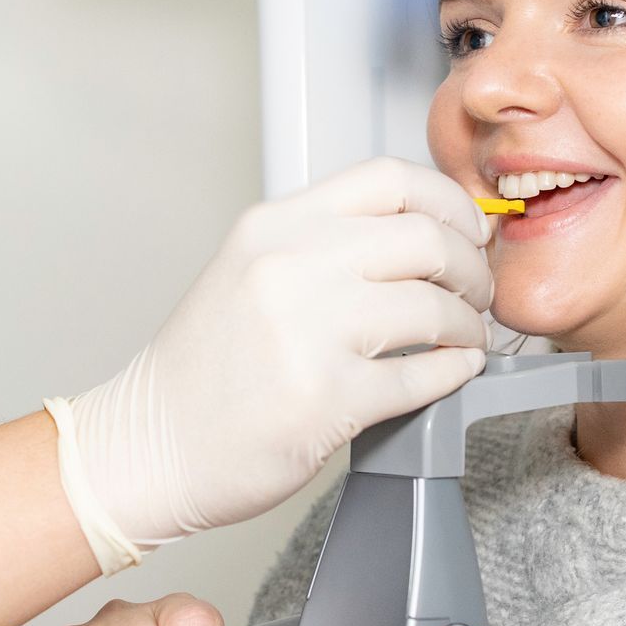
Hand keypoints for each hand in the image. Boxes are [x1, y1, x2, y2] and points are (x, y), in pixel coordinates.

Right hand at [64, 157, 494, 562]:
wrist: (150, 446)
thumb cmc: (202, 372)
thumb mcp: (247, 272)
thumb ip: (321, 246)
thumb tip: (420, 236)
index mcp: (272, 228)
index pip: (388, 179)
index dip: (448, 201)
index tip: (467, 229)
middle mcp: (288, 267)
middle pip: (425, 238)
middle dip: (471, 268)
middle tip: (475, 293)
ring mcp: (307, 331)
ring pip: (435, 306)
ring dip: (468, 324)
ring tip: (466, 337)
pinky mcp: (326, 398)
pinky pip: (425, 375)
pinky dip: (455, 373)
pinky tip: (453, 373)